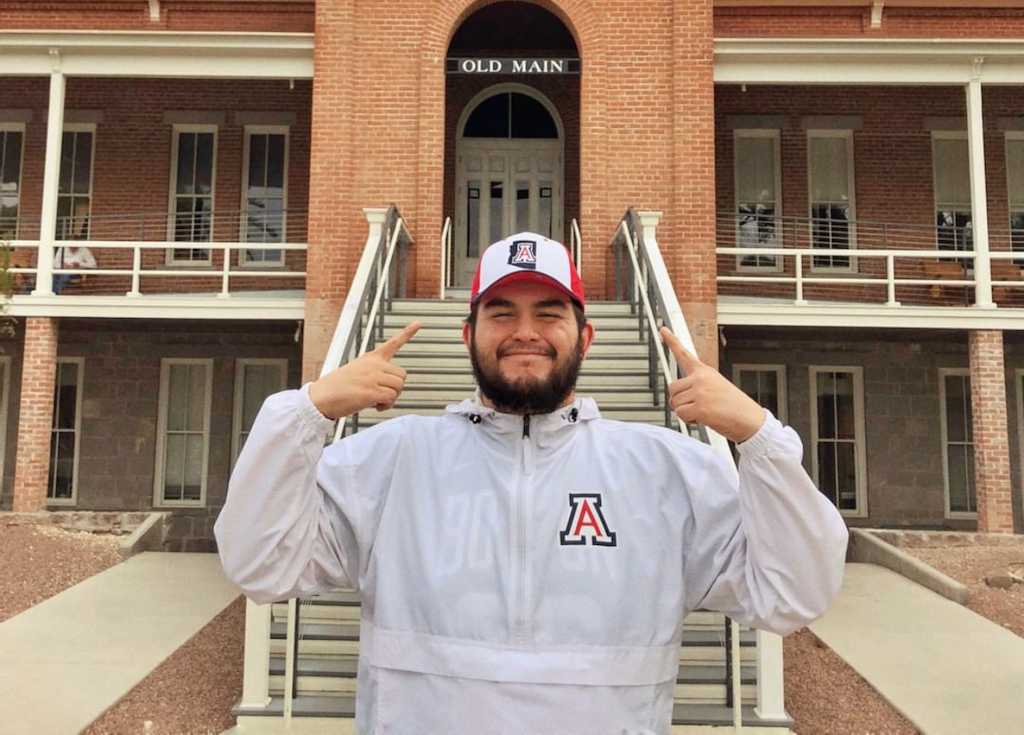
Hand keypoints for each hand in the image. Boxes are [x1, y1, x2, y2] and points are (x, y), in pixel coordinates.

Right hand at [309, 322, 420, 419]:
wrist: (320, 397)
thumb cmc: (337, 387)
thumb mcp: (357, 372)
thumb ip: (376, 375)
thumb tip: (390, 389)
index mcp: (371, 358)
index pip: (393, 344)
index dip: (407, 333)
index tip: (418, 323)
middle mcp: (373, 365)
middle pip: (402, 376)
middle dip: (395, 388)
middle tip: (382, 395)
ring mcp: (372, 377)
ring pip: (399, 388)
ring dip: (391, 398)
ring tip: (376, 401)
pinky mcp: (371, 391)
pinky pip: (391, 398)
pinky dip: (386, 406)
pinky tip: (375, 406)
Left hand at [659, 326, 765, 443]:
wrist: (750, 419)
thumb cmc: (734, 406)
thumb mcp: (716, 387)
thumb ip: (696, 386)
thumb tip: (675, 398)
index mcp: (705, 372)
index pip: (684, 354)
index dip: (671, 341)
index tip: (663, 329)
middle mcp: (701, 378)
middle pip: (672, 388)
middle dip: (679, 400)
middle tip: (695, 406)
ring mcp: (701, 392)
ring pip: (675, 403)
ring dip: (685, 412)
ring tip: (704, 412)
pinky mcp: (701, 407)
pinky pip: (681, 414)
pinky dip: (689, 420)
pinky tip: (704, 418)